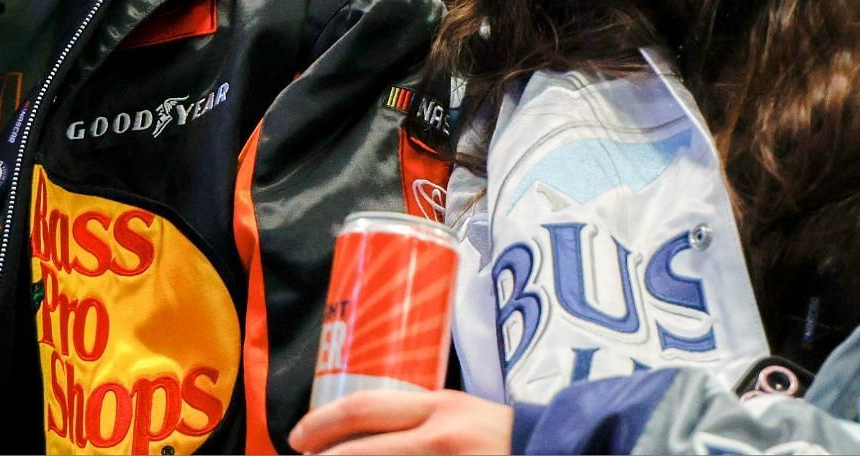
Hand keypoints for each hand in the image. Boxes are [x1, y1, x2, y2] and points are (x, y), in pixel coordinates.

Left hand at [290, 390, 511, 454]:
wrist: (561, 452)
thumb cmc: (503, 437)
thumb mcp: (460, 413)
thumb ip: (418, 419)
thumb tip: (358, 433)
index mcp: (441, 409)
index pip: (362, 410)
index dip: (320, 425)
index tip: (298, 439)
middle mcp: (441, 439)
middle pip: (357, 452)